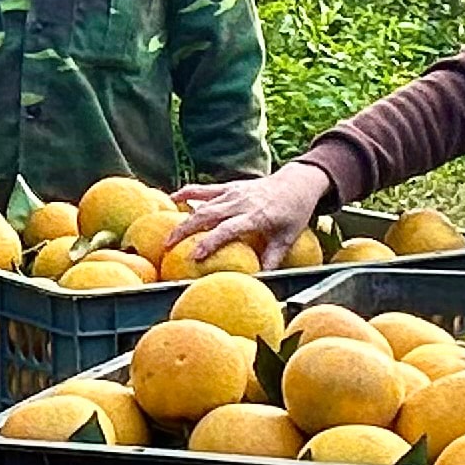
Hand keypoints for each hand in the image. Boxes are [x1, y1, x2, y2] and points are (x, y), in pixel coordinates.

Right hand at [174, 161, 333, 263]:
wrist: (298, 182)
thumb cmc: (293, 213)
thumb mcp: (287, 239)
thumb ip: (272, 260)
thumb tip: (259, 281)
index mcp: (256, 216)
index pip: (228, 229)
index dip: (210, 242)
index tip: (194, 256)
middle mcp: (241, 202)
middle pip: (207, 215)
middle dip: (185, 231)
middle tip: (168, 248)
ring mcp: (233, 192)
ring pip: (202, 204)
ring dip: (183, 219)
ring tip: (167, 236)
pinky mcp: (229, 186)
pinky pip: (205, 189)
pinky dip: (187, 193)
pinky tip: (172, 199)